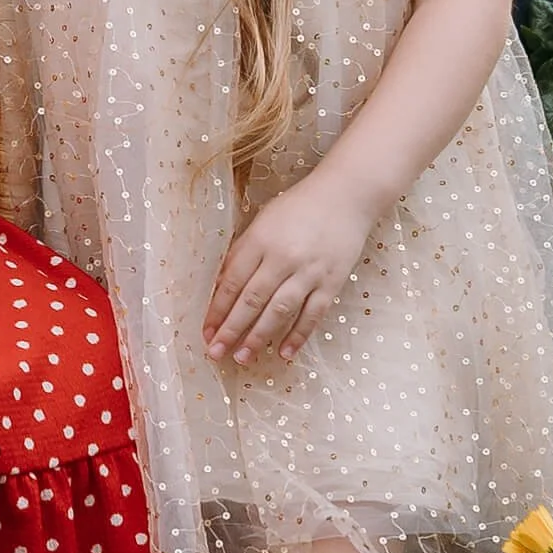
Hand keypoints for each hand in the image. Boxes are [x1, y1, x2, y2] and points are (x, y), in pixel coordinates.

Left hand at [202, 182, 375, 366]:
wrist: (346, 194)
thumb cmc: (298, 207)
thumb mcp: (262, 221)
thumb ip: (243, 252)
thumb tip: (223, 287)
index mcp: (260, 240)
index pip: (232, 282)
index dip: (217, 309)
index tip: (206, 331)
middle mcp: (283, 257)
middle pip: (252, 300)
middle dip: (231, 329)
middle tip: (217, 352)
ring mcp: (309, 271)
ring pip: (279, 311)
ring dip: (259, 337)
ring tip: (243, 357)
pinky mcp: (332, 281)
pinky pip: (312, 314)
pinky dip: (298, 335)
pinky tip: (284, 353)